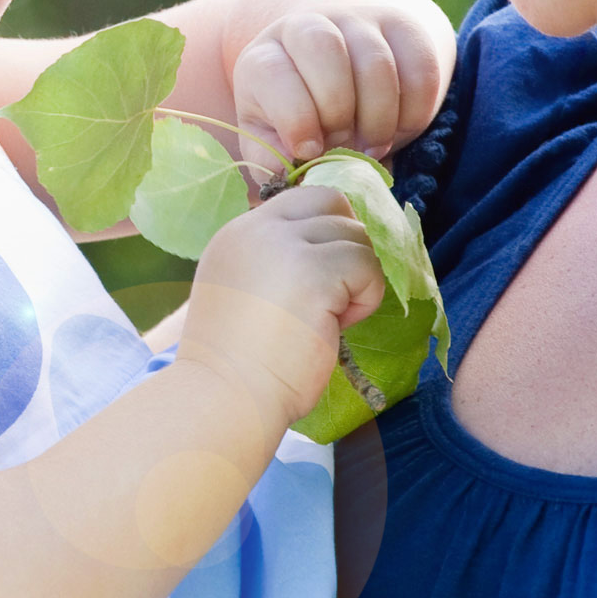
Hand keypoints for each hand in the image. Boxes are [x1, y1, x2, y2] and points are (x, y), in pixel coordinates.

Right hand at [176, 183, 384, 422]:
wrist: (228, 397)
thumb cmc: (238, 364)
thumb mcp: (245, 291)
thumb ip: (275, 261)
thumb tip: (333, 250)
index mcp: (237, 234)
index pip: (300, 200)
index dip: (326, 228)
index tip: (328, 273)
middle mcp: (256, 229)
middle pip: (331, 201)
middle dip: (348, 241)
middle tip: (340, 290)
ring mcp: (284, 246)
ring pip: (356, 235)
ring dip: (358, 277)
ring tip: (333, 318)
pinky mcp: (314, 272)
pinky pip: (368, 265)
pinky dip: (366, 297)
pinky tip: (338, 326)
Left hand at [229, 0, 450, 176]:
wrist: (343, 84)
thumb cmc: (301, 122)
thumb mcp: (272, 140)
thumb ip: (271, 157)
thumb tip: (282, 172)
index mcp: (264, 56)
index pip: (272, 72)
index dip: (295, 117)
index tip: (310, 152)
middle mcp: (306, 27)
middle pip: (325, 50)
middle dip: (339, 109)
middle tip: (345, 146)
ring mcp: (356, 20)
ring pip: (377, 61)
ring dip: (380, 116)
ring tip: (373, 146)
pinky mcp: (402, 27)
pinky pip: (420, 65)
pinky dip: (415, 108)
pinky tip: (401, 128)